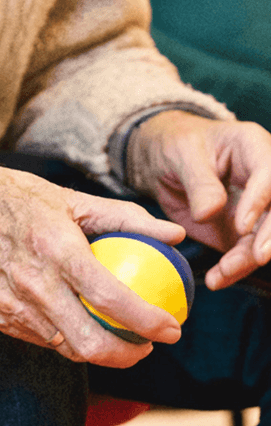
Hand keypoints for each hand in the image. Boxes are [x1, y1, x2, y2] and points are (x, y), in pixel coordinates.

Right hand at [0, 140, 185, 367]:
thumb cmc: (12, 197)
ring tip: (116, 335)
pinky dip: (65, 338)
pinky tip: (77, 323)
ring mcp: (10, 305)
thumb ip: (125, 218)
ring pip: (65, 348)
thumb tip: (173, 234)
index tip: (172, 328)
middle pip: (89, 343)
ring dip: (98, 350)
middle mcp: (32, 284)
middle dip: (128, 355)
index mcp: (55, 249)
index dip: (149, 322)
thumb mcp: (69, 197)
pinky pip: (40, 339)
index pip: (112, 299)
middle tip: (146, 345)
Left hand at [126, 111, 270, 289]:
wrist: (164, 161)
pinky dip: (233, 270)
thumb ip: (199, 183)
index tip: (242, 225)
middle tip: (256, 257)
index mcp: (254, 147)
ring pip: (265, 237)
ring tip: (223, 273)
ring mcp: (256, 208)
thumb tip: (208, 213)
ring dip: (249, 259)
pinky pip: (244, 254)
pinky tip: (217, 280)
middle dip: (270, 236)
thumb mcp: (182, 155)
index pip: (270, 174)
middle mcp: (264, 179)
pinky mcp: (242, 232)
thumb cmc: (177, 146)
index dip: (260, 200)